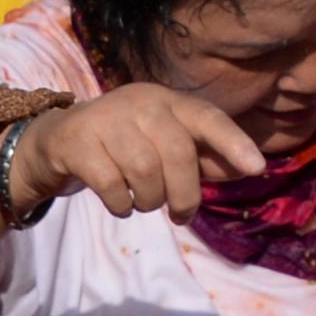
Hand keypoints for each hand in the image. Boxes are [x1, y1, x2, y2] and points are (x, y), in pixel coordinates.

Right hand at [17, 87, 265, 222]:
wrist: (57, 139)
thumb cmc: (126, 144)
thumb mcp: (165, 143)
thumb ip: (205, 156)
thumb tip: (248, 168)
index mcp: (169, 100)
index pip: (208, 117)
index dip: (234, 142)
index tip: (257, 169)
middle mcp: (139, 102)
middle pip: (177, 150)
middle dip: (186, 192)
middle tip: (182, 214)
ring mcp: (104, 118)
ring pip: (144, 168)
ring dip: (151, 199)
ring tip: (147, 204)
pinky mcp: (75, 140)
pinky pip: (109, 182)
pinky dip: (122, 204)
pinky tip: (123, 205)